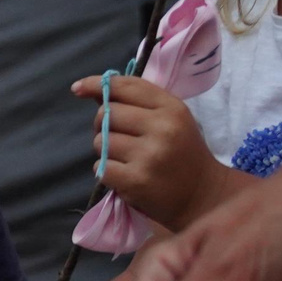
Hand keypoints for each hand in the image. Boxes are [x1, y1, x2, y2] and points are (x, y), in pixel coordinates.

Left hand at [78, 75, 225, 230]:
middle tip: (119, 137)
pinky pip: (101, 167)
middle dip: (103, 124)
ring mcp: (149, 155)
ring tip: (126, 158)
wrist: (204, 196)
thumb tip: (84, 88)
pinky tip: (124, 174)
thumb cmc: (182, 153)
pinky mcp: (136, 180)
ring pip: (101, 142)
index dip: (97, 84)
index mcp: (171, 108)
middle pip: (107, 114)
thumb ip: (135, 102)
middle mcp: (162, 128)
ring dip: (105, 150)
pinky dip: (106, 171)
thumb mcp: (170, 119)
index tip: (78, 89)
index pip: (125, 87)